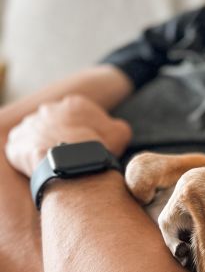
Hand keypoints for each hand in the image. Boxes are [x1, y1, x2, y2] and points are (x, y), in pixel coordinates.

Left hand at [5, 95, 131, 176]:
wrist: (73, 164)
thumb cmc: (97, 148)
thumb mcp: (120, 133)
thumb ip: (117, 127)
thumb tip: (115, 129)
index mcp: (73, 104)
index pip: (77, 114)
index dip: (83, 130)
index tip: (86, 144)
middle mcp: (48, 109)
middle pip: (55, 122)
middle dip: (60, 134)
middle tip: (69, 152)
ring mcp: (29, 124)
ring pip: (36, 135)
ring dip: (43, 144)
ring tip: (54, 162)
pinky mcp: (16, 143)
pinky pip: (22, 150)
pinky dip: (29, 158)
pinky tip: (41, 167)